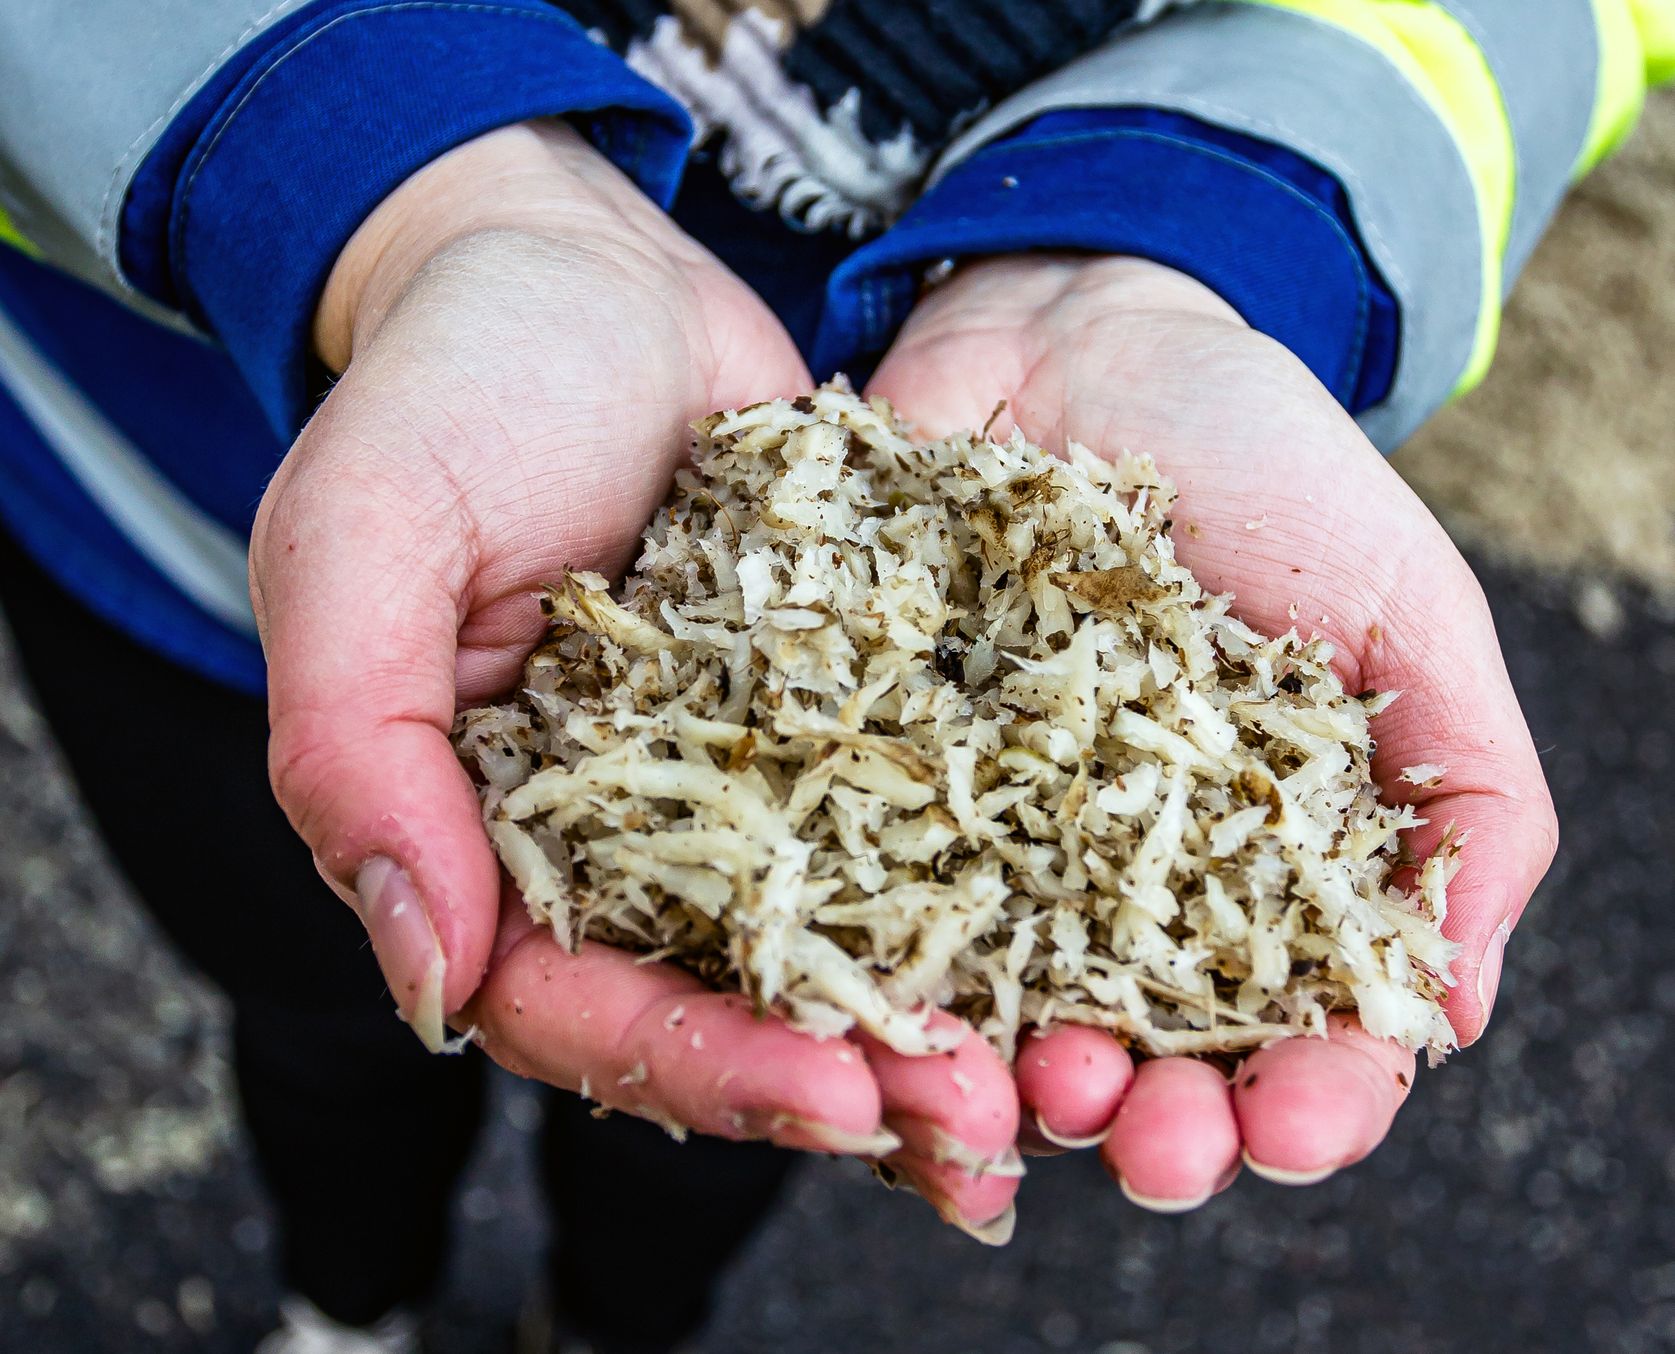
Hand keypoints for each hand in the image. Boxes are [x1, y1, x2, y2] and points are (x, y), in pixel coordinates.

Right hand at [253, 122, 1020, 1185]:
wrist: (589, 276)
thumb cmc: (452, 387)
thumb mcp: (362, 538)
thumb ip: (351, 749)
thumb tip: (429, 980)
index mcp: (481, 839)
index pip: (572, 1006)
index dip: (694, 1068)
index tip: (835, 1098)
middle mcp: (613, 846)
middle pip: (718, 1014)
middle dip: (841, 1083)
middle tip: (980, 1126)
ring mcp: (733, 792)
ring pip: (827, 953)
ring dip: (934, 1028)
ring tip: (1062, 1080)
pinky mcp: (835, 727)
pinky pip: (907, 833)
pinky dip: (984, 900)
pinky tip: (1084, 948)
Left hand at [866, 255, 1557, 1211]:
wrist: (1081, 340)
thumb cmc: (1266, 469)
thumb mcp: (1405, 616)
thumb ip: (1465, 796)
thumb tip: (1456, 1004)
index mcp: (1262, 872)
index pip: (1300, 1036)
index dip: (1306, 1102)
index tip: (1287, 1125)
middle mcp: (1118, 887)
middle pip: (1140, 1058)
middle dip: (1147, 1125)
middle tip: (1139, 1138)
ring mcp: (989, 841)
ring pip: (995, 1013)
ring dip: (1004, 1080)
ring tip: (1011, 1085)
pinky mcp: (875, 782)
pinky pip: (864, 900)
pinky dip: (875, 971)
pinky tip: (881, 1010)